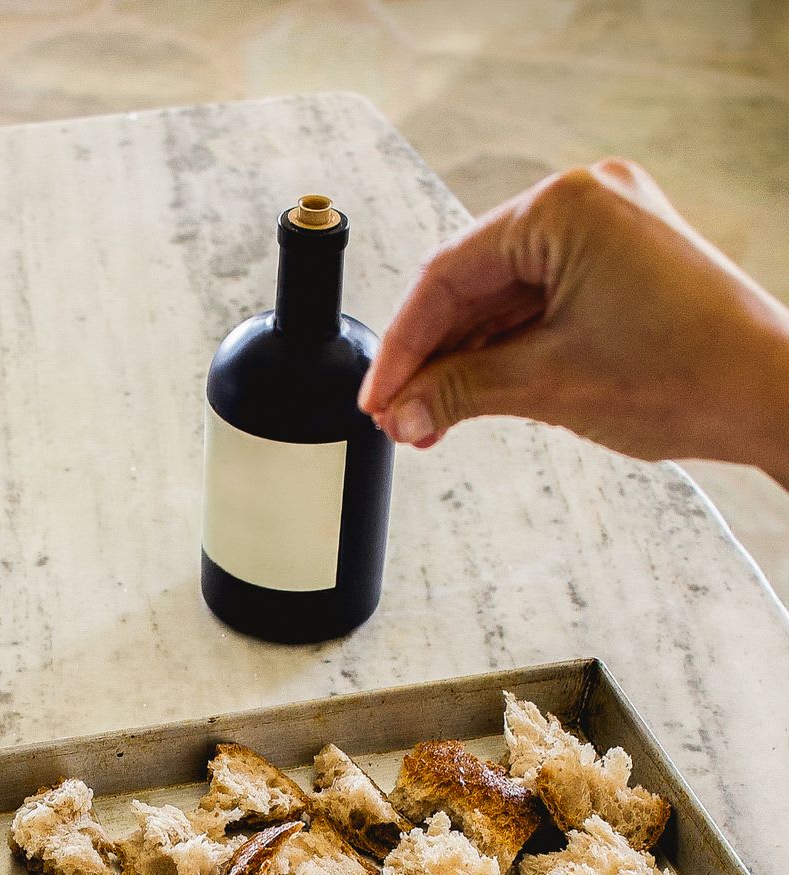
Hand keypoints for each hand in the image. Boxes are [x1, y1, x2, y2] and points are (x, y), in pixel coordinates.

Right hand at [359, 158, 788, 486]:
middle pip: (474, 283)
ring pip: (506, 298)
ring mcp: (608, 230)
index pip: (448, 274)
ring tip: (432, 420)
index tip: (377, 399)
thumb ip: (460, 392)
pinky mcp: (623, 264)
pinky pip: (542, 303)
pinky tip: (476, 394)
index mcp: (564, 207)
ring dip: (467, 359)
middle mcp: (586, 202)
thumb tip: (404, 414)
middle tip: (401, 417)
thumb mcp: (548, 385)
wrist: (771, 395)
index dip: (403, 345)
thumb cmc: (686, 373)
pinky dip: (508, 350)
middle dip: (434, 357)